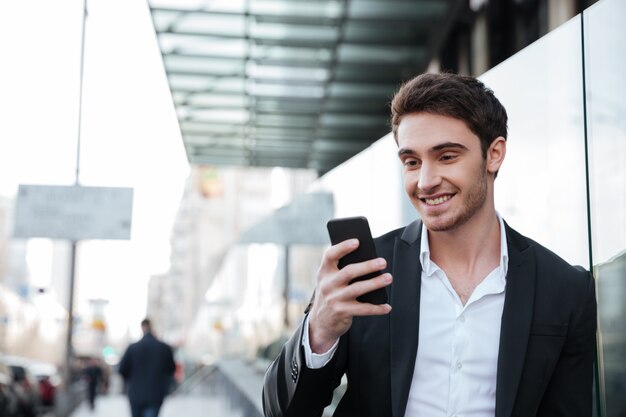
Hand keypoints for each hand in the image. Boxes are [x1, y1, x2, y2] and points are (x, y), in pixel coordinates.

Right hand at [308, 238, 391, 352]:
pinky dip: (377, 308)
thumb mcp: (330, 281)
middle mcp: (327, 284)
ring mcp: (334, 299)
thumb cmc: (331, 294)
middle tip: (383, 262)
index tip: (357, 242)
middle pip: (349, 271)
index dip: (343, 247)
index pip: (330, 255)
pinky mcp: (341, 312)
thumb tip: (369, 261)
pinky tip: (387, 306)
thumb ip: (342, 270)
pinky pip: (363, 309)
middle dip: (367, 266)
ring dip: (375, 283)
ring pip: (358, 288)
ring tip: (388, 277)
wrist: (321, 322)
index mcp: (324, 272)